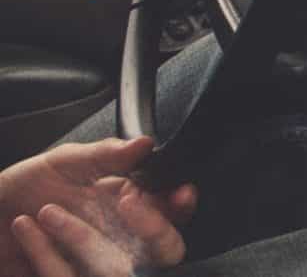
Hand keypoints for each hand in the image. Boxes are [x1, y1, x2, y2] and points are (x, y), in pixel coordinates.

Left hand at [0, 137, 195, 275]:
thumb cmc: (27, 188)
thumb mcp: (65, 161)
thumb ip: (107, 153)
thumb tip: (147, 142)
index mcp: (128, 205)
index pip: (172, 210)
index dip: (181, 204)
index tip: (177, 192)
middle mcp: (120, 239)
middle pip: (164, 249)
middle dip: (157, 229)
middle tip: (131, 203)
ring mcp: (96, 265)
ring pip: (115, 267)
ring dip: (79, 236)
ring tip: (47, 212)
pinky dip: (44, 252)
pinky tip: (26, 228)